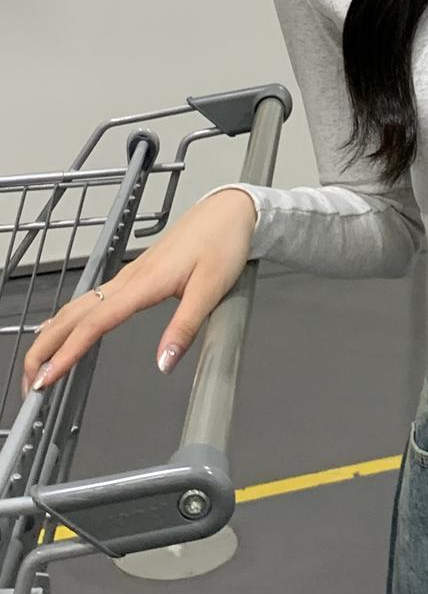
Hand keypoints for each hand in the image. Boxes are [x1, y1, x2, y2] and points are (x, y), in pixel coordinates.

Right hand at [21, 188, 257, 397]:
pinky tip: (62, 328)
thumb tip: (164, 363)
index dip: (66, 353)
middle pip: (73, 315)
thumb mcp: (211, 289)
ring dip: (53, 335)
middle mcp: (129, 278)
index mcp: (144, 283)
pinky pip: (90, 298)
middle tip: (31, 384)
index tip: (47, 379)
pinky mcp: (135, 275)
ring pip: (78, 306)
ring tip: (39, 365)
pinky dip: (68, 319)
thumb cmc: (222, 243)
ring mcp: (129, 275)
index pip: (94, 323)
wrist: (229, 209)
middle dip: (45, 349)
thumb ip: (186, 327)